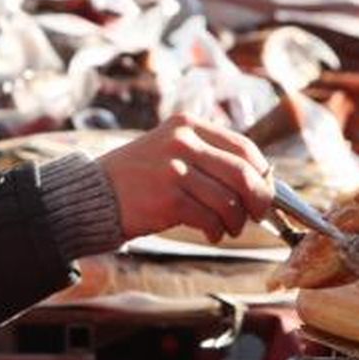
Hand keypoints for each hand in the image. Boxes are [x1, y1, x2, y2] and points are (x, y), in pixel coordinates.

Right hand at [97, 114, 274, 242]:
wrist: (94, 194)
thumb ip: (209, 158)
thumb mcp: (172, 151)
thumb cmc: (140, 179)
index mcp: (188, 125)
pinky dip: (216, 231)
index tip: (264, 192)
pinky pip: (210, 218)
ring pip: (229, 200)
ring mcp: (174, 169)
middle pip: (243, 173)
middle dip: (258, 199)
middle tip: (256, 215)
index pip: (243, 147)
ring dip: (235, 221)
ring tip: (227, 229)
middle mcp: (182, 141)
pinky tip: (211, 234)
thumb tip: (260, 183)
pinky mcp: (167, 198)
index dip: (262, 173)